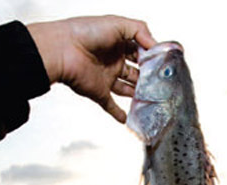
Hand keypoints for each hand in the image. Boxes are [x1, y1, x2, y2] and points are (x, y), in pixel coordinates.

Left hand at [28, 16, 155, 122]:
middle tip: (163, 85)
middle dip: (149, 79)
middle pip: (136, 72)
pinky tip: (128, 119)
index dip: (152, 58)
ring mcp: (106, 78)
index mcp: (118, 43)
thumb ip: (141, 31)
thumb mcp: (119, 24)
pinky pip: (111, 106)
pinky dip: (119, 114)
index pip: (140, 52)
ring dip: (138, 95)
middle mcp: (113, 61)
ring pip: (127, 88)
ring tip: (153, 100)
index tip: (165, 66)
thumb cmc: (85, 32)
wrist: (61, 50)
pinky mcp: (99, 92)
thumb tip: (157, 46)